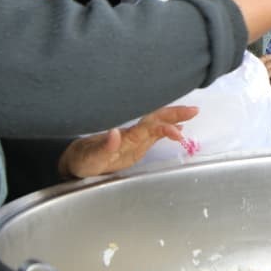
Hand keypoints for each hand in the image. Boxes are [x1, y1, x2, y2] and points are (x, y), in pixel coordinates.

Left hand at [58, 104, 197, 177]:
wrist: (76, 160)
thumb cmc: (82, 159)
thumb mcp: (90, 158)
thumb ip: (103, 148)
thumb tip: (115, 133)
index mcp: (125, 137)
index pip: (148, 127)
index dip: (164, 127)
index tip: (178, 131)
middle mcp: (132, 135)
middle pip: (156, 120)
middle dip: (174, 114)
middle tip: (194, 110)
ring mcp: (134, 139)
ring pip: (157, 125)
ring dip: (174, 119)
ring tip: (192, 113)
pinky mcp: (135, 146)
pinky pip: (154, 134)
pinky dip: (167, 130)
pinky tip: (179, 129)